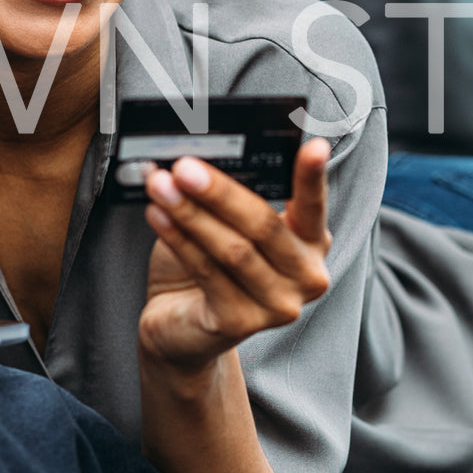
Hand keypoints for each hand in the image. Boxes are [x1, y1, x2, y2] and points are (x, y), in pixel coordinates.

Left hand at [139, 138, 332, 374]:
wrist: (180, 326)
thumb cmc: (208, 266)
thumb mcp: (227, 225)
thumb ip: (232, 198)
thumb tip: (202, 162)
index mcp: (312, 242)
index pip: (314, 204)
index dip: (312, 175)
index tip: (312, 146)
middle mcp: (306, 276)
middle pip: (265, 225)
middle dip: (220, 191)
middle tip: (185, 166)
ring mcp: (278, 305)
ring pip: (233, 249)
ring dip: (191, 213)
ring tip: (161, 186)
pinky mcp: (241, 323)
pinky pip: (207, 271)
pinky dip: (179, 238)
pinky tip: (158, 215)